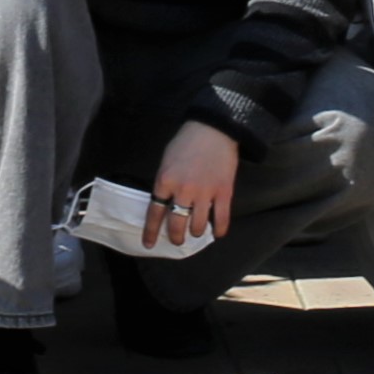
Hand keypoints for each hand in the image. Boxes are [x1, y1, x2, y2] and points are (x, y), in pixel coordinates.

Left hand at [144, 118, 241, 255]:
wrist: (214, 129)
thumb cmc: (186, 142)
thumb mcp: (166, 161)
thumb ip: (165, 183)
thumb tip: (165, 203)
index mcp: (165, 181)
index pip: (154, 212)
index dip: (151, 231)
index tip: (148, 244)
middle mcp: (183, 191)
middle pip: (176, 224)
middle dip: (176, 237)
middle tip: (177, 240)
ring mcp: (205, 193)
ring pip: (198, 226)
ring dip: (196, 232)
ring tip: (196, 232)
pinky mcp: (224, 193)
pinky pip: (222, 219)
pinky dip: (219, 230)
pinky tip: (216, 233)